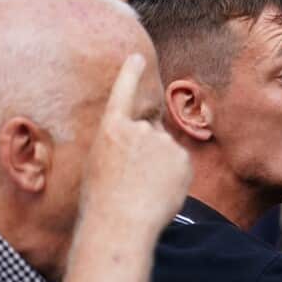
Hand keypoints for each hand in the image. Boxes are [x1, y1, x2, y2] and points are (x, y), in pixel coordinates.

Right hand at [80, 53, 190, 235]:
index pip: (123, 92)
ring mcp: (162, 141)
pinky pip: (179, 165)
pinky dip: (173, 177)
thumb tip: (147, 142)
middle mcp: (138, 128)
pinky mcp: (182, 157)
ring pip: (166, 151)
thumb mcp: (100, 164)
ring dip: (160, 166)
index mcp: (111, 129)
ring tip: (144, 190)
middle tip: (134, 180)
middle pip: (150, 132)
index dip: (130, 73)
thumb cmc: (103, 201)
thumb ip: (121, 145)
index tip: (136, 58)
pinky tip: (160, 192)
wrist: (121, 224)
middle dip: (147, 151)